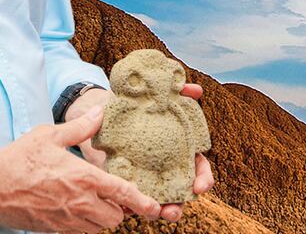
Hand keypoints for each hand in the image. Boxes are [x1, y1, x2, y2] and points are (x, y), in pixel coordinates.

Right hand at [0, 106, 160, 232]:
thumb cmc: (19, 158)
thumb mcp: (50, 135)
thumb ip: (80, 128)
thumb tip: (102, 112)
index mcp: (83, 179)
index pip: (123, 194)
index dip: (143, 202)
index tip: (155, 206)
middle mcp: (79, 203)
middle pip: (116, 217)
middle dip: (120, 209)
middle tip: (114, 196)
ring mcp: (66, 220)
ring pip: (99, 228)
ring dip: (102, 218)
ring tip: (95, 202)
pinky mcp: (54, 230)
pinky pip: (80, 233)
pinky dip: (85, 225)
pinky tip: (77, 209)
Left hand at [69, 82, 215, 222]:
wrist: (102, 111)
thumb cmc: (138, 106)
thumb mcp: (156, 97)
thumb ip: (178, 93)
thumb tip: (196, 90)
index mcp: (180, 151)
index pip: (198, 169)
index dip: (203, 179)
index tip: (200, 187)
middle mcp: (166, 168)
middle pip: (179, 193)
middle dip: (179, 206)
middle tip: (173, 210)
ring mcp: (146, 178)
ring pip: (157, 202)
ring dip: (158, 212)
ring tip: (154, 214)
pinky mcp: (124, 182)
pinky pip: (130, 199)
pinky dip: (130, 205)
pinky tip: (126, 206)